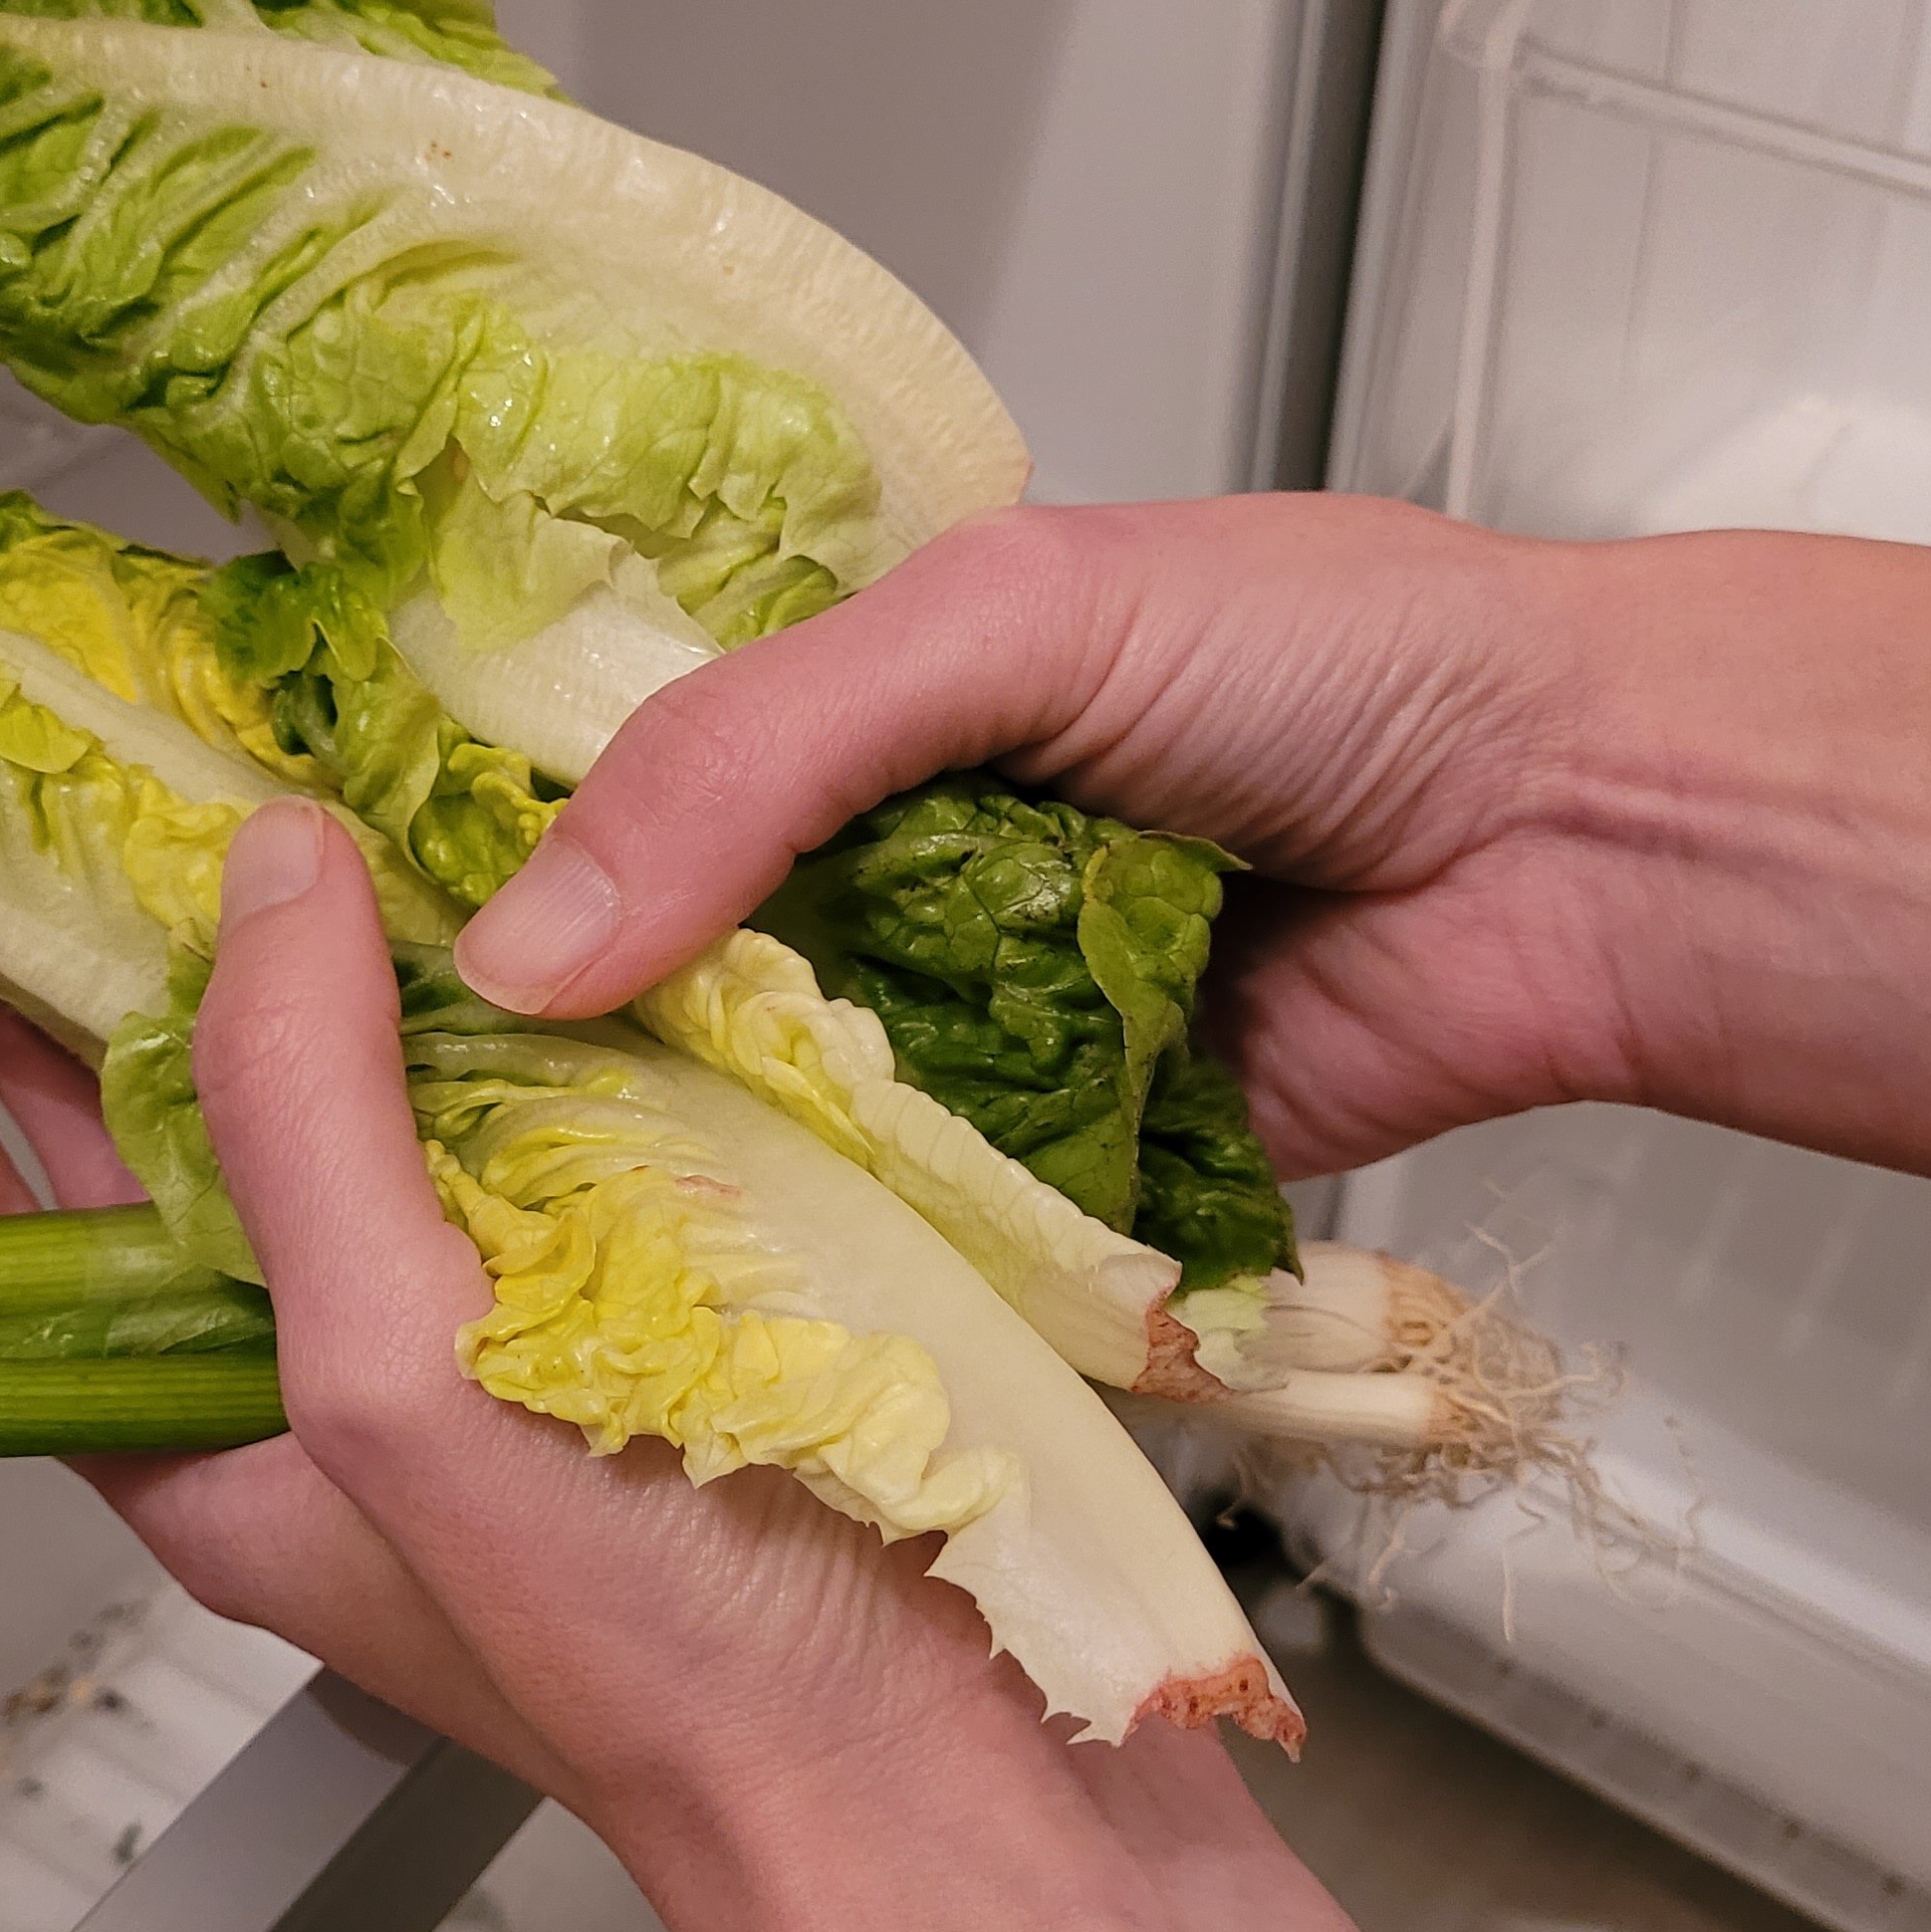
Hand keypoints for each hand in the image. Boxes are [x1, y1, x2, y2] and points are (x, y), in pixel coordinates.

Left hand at [0, 801, 1458, 1931]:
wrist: (929, 1767)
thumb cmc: (641, 1647)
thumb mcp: (392, 1376)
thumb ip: (299, 1119)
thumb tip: (263, 875)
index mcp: (206, 1444)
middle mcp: (337, 1385)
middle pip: (169, 1154)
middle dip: (114, 980)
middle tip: (74, 799)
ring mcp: (497, 1338)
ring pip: (371, 1114)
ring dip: (341, 969)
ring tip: (297, 800)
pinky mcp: (651, 1294)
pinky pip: (547, 1119)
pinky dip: (526, 1007)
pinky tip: (540, 902)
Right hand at [453, 497, 1616, 1178]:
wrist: (1588, 834)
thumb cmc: (1345, 656)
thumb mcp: (1010, 621)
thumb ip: (757, 755)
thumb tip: (534, 942)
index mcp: (865, 705)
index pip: (622, 791)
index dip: (495, 873)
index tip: (342, 964)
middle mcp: (899, 877)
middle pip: (676, 986)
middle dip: (571, 1065)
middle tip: (414, 1155)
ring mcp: (978, 1038)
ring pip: (782, 1132)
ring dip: (698, 1182)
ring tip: (535, 1255)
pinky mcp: (1063, 1180)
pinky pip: (921, 1240)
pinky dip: (856, 1268)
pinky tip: (736, 1310)